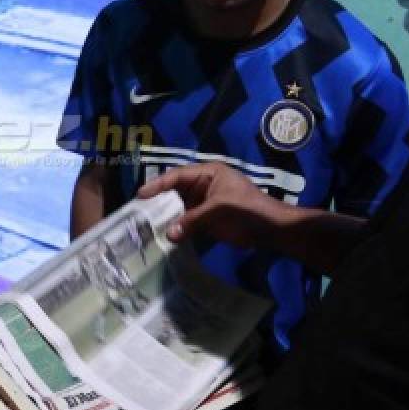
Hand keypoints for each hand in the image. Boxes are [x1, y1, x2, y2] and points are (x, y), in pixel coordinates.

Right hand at [137, 162, 287, 246]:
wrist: (270, 230)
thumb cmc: (247, 210)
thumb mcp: (219, 209)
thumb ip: (193, 220)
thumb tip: (169, 235)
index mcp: (207, 174)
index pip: (177, 176)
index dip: (158, 184)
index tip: (140, 195)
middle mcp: (202, 186)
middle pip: (174, 191)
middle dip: (158, 201)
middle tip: (138, 212)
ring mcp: (203, 203)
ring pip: (178, 208)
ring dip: (165, 217)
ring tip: (145, 226)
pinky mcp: (205, 220)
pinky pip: (186, 222)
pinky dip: (176, 228)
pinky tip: (163, 236)